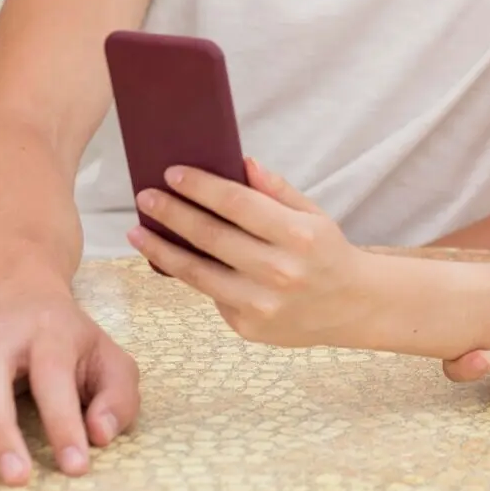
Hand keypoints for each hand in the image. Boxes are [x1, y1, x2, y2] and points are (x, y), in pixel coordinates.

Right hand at [0, 280, 138, 485]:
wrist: (17, 293)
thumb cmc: (69, 340)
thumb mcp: (110, 358)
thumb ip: (118, 397)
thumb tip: (100, 435)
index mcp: (50, 329)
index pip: (53, 375)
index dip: (63, 423)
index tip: (75, 467)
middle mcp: (0, 335)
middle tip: (17, 477)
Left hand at [127, 159, 369, 347]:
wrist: (351, 306)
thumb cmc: (327, 252)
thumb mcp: (313, 214)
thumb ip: (276, 190)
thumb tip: (241, 163)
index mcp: (297, 235)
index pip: (237, 203)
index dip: (200, 187)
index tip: (172, 173)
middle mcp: (278, 270)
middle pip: (210, 236)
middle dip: (172, 213)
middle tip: (145, 197)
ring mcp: (261, 303)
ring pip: (198, 272)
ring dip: (162, 250)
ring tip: (138, 232)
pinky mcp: (247, 327)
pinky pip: (210, 295)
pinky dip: (188, 274)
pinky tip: (170, 258)